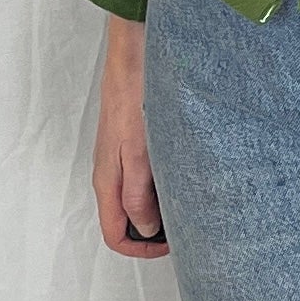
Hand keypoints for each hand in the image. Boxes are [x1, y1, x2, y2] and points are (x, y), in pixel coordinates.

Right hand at [93, 13, 169, 255]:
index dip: (141, 249)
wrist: (135, 51)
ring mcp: (124, 157)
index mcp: (108, 181)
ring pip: (138, 199)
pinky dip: (165, 185)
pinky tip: (187, 173)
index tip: (171, 244)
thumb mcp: (138, 150)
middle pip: (127, 220)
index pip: (115, 234)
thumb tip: (145, 226)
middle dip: (154, 232)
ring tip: (191, 202)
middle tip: (187, 226)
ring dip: (162, 208)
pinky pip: (147, 176)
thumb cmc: (133, 95)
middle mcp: (113, 173)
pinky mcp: (136, 141)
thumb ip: (139, 191)